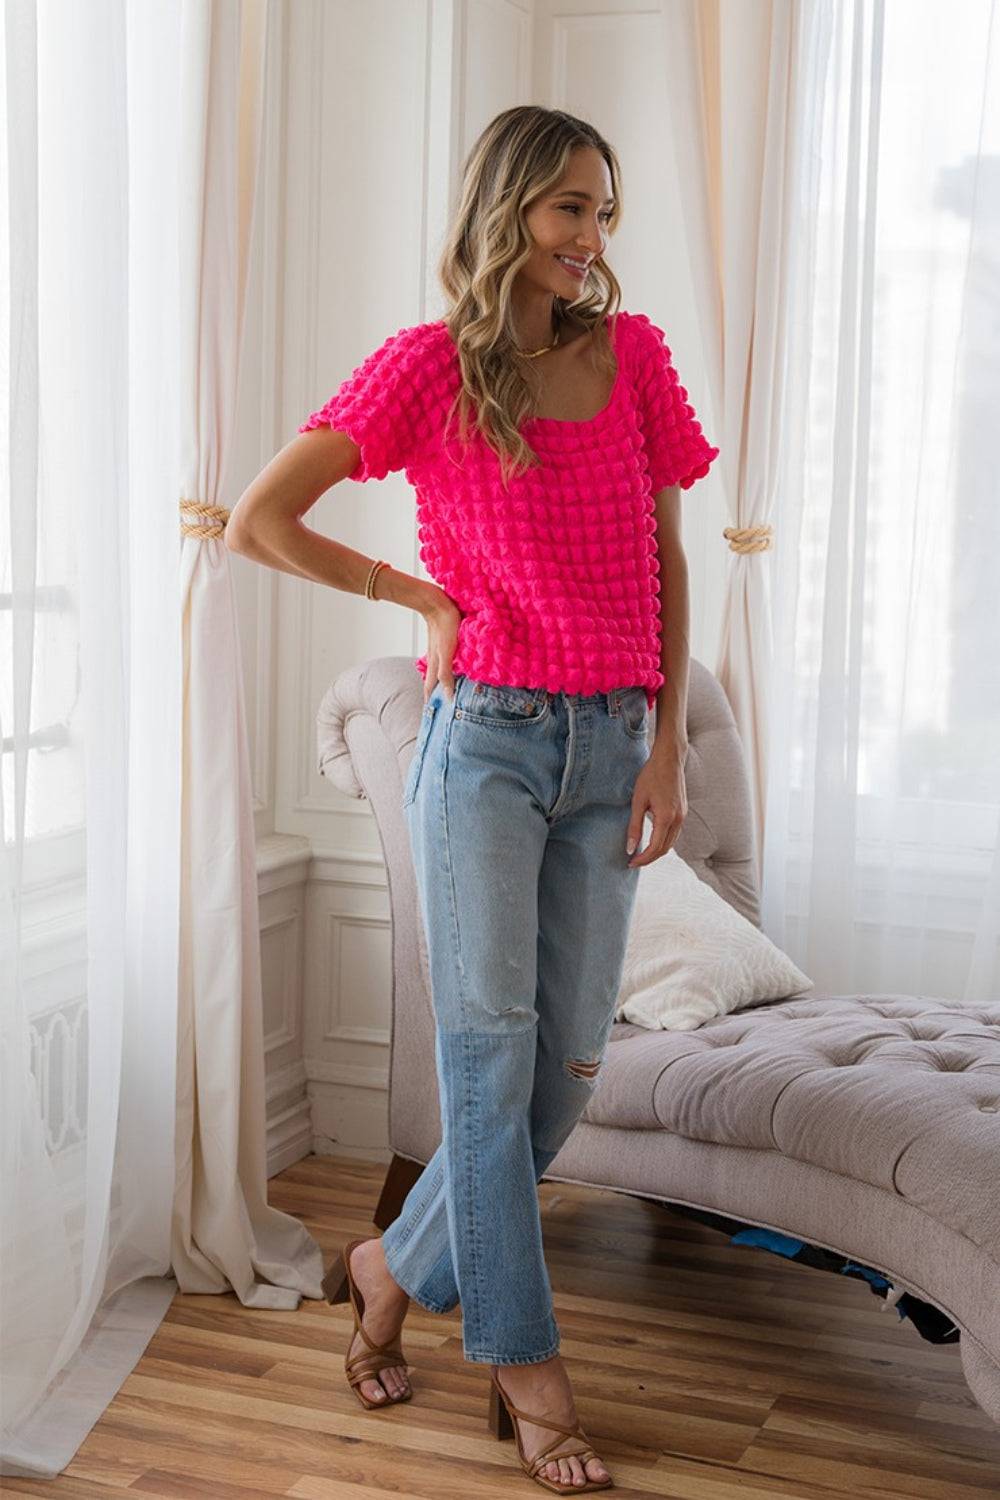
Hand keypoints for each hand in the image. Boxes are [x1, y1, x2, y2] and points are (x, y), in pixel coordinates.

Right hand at [421, 592, 462, 701]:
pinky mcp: (444, 643)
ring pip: (439, 673)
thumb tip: (447, 697)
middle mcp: (435, 661)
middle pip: (434, 684)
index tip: (431, 718)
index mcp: (435, 666)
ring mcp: (439, 652)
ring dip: (442, 684)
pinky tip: (453, 669)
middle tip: (439, 710)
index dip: (430, 704)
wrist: (435, 602)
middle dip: (435, 697)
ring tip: (445, 694)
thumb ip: (446, 674)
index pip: (430, 691)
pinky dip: (447, 670)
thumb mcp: (446, 653)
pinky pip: (445, 662)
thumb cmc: (443, 626)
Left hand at [625, 743, 687, 866]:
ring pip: (671, 843)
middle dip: (649, 858)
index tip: (630, 863)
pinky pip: (674, 833)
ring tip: (641, 853)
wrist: (669, 759)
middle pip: (665, 849)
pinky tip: (652, 839)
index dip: (642, 859)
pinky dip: (663, 841)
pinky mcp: (683, 811)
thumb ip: (634, 827)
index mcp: (666, 818)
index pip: (655, 848)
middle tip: (633, 861)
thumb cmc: (651, 776)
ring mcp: (683, 816)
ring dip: (657, 851)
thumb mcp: (638, 801)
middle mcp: (678, 819)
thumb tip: (630, 848)